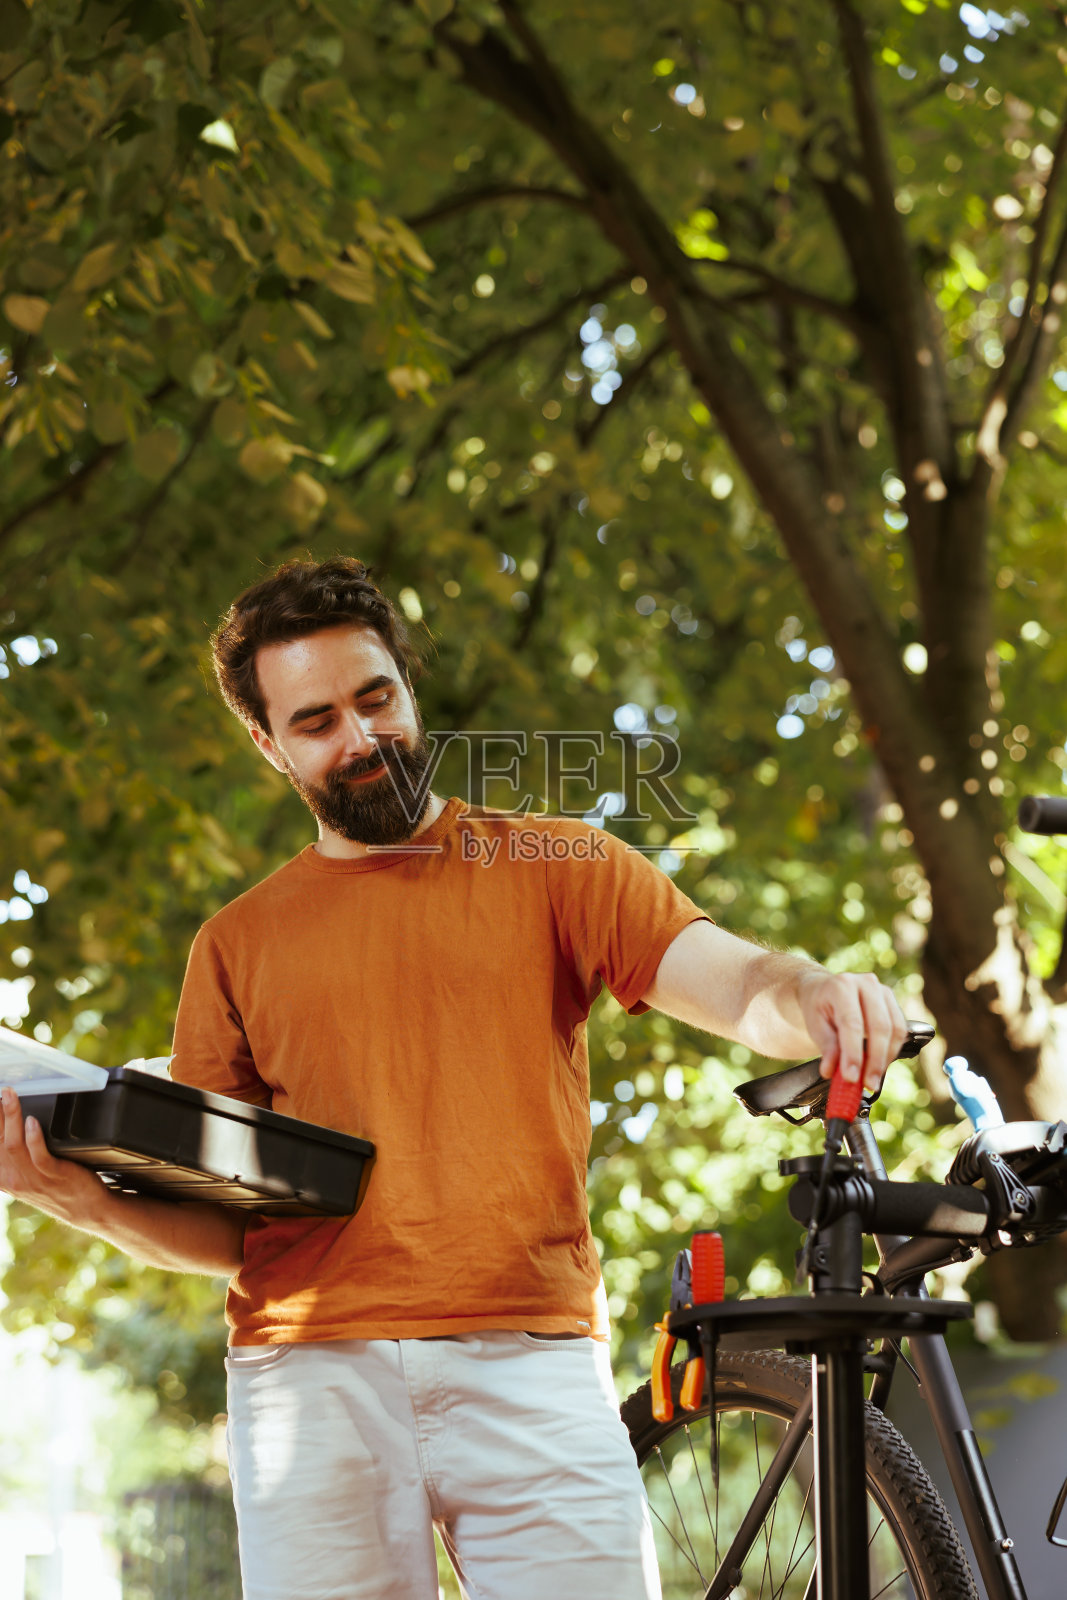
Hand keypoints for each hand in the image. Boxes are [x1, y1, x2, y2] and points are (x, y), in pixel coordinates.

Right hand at [0, 1085, 109, 1226]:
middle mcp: (13, 1178)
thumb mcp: (26, 1176)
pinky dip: (33, 1137)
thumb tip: (6, 1125)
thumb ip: (13, 1157)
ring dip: (11, 1116)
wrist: (85, 1208)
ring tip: (9, 1096)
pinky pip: (39, 1156)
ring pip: (14, 1145)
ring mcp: (33, 1178)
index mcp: (3, 1177)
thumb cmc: (55, 1186)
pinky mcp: (54, 1175)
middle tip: (0, 1090)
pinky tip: (33, 1122)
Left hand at [795, 970, 907, 1091]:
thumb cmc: (819, 1008)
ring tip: (872, 1078)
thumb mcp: (815, 1026)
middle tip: (867, 1084)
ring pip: (895, 1029)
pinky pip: (900, 1030)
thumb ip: (826, 1048)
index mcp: (842, 985)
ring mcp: (883, 991)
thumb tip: (831, 1072)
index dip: (854, 1054)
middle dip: (874, 1061)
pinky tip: (879, 1064)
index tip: (851, 1078)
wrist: (826, 991)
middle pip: (879, 1026)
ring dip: (886, 1058)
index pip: (852, 1023)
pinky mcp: (893, 1002)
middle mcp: (866, 984)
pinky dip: (892, 1051)